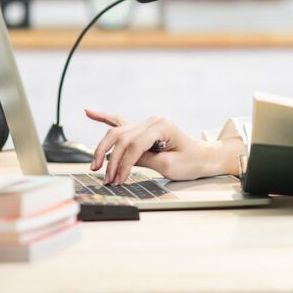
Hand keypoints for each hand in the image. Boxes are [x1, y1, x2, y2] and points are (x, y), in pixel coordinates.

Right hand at [86, 109, 235, 184]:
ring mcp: (147, 123)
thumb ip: (146, 160)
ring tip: (95, 165)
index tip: (118, 180)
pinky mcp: (143, 129)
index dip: (124, 164)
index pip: (135, 145)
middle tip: (106, 179)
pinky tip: (89, 112)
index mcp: (162, 125)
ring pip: (117, 132)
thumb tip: (123, 161)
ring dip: (104, 148)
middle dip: (111, 159)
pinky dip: (104, 117)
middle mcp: (153, 121)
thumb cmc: (191, 161)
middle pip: (122, 137)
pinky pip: (120, 122)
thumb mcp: (170, 165)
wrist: (203, 158)